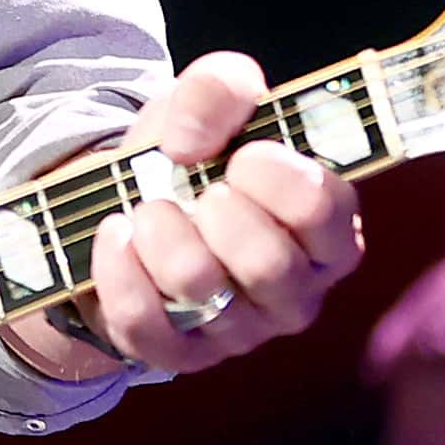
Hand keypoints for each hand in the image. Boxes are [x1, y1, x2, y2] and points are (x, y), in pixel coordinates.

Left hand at [9, 52, 366, 379]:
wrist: (126, 207)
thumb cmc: (189, 158)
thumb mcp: (206, 106)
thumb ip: (219, 90)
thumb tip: (191, 141)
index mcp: (327, 228)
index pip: (327, 213)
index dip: (281, 178)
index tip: (243, 155)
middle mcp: (296, 290)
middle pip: (269, 265)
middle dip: (219, 213)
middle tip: (198, 190)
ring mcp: (241, 331)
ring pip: (203, 291)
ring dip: (162, 235)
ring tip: (148, 209)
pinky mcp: (181, 354)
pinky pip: (148, 328)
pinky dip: (121, 274)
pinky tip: (116, 236)